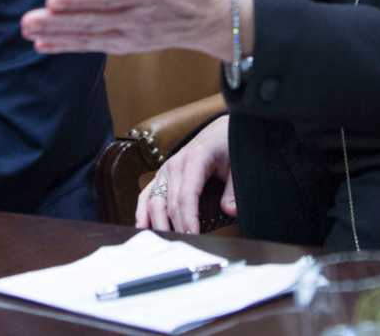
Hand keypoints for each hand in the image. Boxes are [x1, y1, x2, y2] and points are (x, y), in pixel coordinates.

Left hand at [21, 0, 250, 60]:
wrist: (208, 18)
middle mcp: (139, 16)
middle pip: (94, 19)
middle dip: (59, 21)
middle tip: (28, 19)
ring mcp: (132, 34)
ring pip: (90, 36)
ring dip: (57, 34)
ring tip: (28, 30)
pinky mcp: (126, 44)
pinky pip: (94, 46)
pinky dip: (68, 47)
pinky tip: (42, 44)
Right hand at [137, 116, 233, 233]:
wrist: (220, 131)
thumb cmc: (228, 146)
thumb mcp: (236, 166)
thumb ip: (233, 190)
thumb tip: (230, 211)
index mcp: (194, 159)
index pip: (186, 195)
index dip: (188, 219)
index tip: (193, 237)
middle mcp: (175, 164)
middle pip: (169, 203)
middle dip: (174, 227)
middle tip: (181, 247)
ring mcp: (165, 169)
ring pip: (153, 201)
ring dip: (156, 223)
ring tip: (162, 243)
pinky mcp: (161, 175)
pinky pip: (146, 195)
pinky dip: (142, 212)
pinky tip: (142, 228)